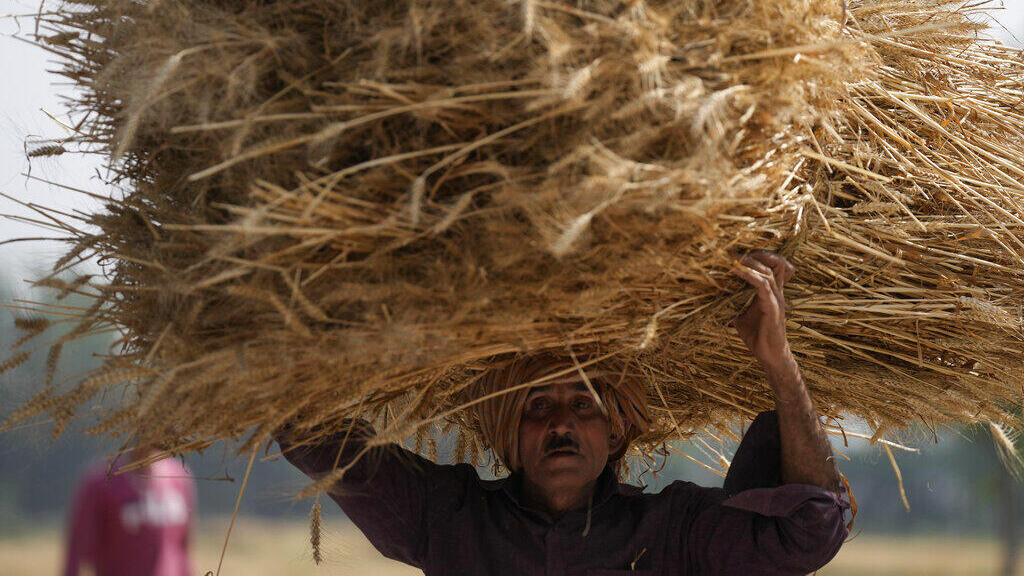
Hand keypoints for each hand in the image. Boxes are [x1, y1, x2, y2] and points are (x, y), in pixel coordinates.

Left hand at [732, 250, 796, 375]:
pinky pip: (763, 286)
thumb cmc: (757, 336)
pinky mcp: (773, 307)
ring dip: (751, 262)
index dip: (759, 255)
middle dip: (757, 253)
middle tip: (737, 250)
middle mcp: (777, 292)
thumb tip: (714, 300)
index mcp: (772, 292)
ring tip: (735, 257)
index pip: (773, 265)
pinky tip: (737, 271)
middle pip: (776, 262)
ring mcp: (777, 299)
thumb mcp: (741, 315)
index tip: (739, 251)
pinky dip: (750, 276)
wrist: (770, 355)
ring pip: (769, 271)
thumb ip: (734, 304)